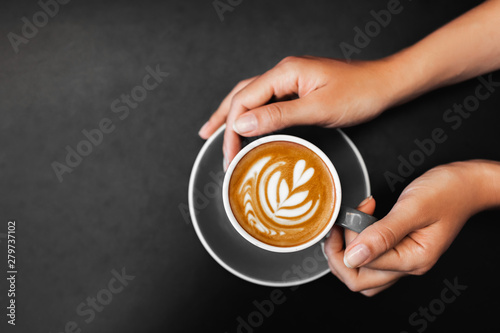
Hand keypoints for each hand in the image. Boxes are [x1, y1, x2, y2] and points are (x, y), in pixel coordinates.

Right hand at [198, 56, 399, 167]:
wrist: (386, 85)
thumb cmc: (360, 93)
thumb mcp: (317, 108)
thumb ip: (279, 116)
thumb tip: (243, 123)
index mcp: (285, 72)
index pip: (244, 99)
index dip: (232, 128)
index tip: (229, 154)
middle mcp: (284, 72)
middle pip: (241, 94)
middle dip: (223, 118)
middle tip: (208, 139)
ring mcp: (291, 79)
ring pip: (251, 96)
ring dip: (232, 114)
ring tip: (215, 130)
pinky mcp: (299, 88)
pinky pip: (267, 100)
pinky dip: (252, 113)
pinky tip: (248, 123)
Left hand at [324, 161, 497, 295]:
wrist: (466, 184)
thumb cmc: (446, 192)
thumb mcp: (412, 209)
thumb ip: (382, 234)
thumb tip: (353, 257)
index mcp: (413, 260)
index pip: (363, 267)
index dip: (349, 242)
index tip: (350, 216)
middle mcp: (408, 266)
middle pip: (359, 280)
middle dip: (341, 253)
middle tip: (342, 224)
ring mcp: (404, 259)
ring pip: (364, 274)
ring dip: (348, 252)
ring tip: (349, 224)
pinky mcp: (401, 249)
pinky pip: (372, 259)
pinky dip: (359, 244)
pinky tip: (361, 223)